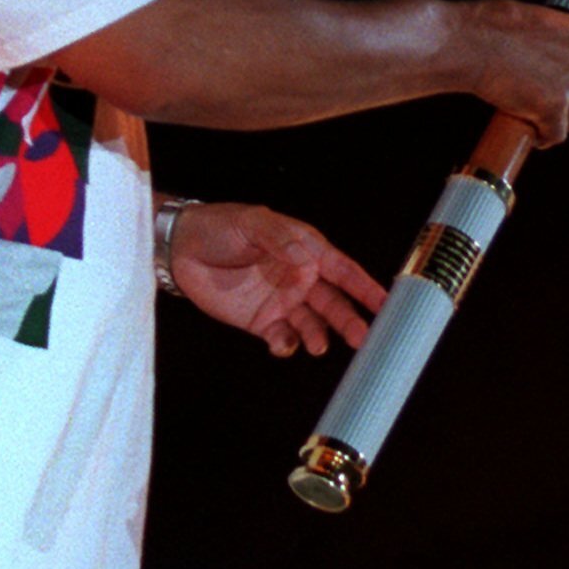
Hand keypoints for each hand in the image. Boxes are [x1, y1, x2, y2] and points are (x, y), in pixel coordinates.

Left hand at [168, 202, 385, 355]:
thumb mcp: (253, 223)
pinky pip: (283, 338)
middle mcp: (301, 279)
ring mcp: (283, 302)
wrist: (180, 249)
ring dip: (320, 336)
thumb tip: (307, 259)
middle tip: (363, 337)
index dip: (366, 287)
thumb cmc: (221, 226)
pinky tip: (283, 345)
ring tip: (319, 345)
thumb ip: (281, 240)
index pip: (344, 271)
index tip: (388, 303)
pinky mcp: (262, 322)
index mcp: (307, 251)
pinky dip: (287, 345)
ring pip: (313, 324)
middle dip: (350, 320)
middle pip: (335, 304)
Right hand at [457, 0, 568, 146]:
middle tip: (542, 108)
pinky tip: (531, 135)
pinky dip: (543, 138)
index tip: (566, 91)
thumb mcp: (534, 21)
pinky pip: (555, 135)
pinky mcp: (554, 108)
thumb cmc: (488, 27)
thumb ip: (553, 41)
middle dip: (566, 106)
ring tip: (533, 121)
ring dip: (554, 123)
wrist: (469, 42)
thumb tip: (550, 58)